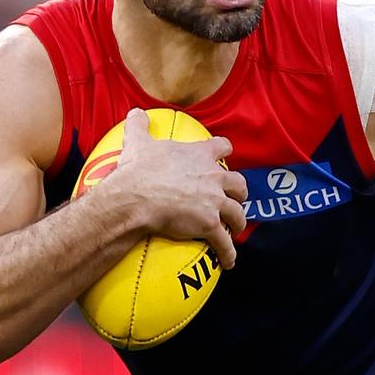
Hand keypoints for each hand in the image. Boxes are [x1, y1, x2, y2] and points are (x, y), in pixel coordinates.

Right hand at [107, 109, 248, 267]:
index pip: (223, 147)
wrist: (136, 197)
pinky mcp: (210, 225)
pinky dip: (229, 253)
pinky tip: (229, 261)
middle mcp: (213, 177)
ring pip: (238, 213)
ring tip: (234, 230)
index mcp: (200, 155)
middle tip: (232, 200)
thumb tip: (134, 112)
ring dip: (238, 222)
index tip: (225, 157)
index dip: (225, 152)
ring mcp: (214, 202)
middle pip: (239, 184)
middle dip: (239, 193)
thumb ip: (139, 125)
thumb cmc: (138, 170)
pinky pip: (225, 243)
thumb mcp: (138, 142)